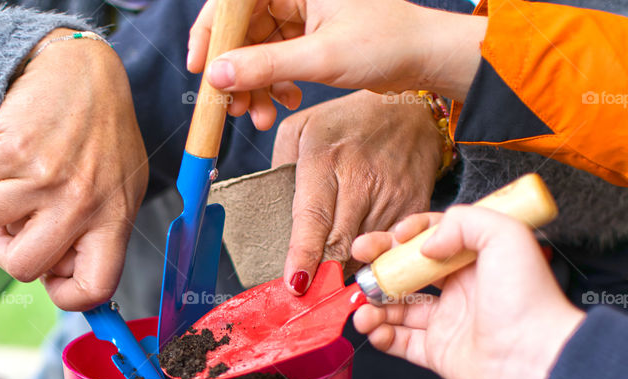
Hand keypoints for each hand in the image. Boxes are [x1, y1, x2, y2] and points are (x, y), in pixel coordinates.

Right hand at [0, 29, 148, 310]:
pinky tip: (11, 149)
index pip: (96, 288)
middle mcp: (83, 204)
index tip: (52, 279)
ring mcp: (47, 179)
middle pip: (25, 268)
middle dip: (10, 253)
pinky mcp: (14, 152)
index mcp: (114, 218)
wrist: (82, 71)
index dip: (66, 296)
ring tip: (22, 174)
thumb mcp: (120, 187)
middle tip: (19, 227)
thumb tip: (58, 279)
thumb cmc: (101, 136)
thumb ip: (97, 234)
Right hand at [187, 0, 484, 128]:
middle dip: (235, 72)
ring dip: (254, 86)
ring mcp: (301, 12)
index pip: (233, 1)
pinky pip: (275, 59)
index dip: (211, 33)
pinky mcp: (308, 34)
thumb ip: (264, 65)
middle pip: (241, 29)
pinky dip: (273, 84)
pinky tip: (285, 102)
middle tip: (232, 108)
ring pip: (256, 49)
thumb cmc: (386, 43)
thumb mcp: (320, 57)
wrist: (427, 58)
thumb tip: (216, 75)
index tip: (201, 68)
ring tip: (260, 117)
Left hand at [272, 90, 440, 294]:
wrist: (414, 111)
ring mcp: (392, 197)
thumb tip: (272, 209)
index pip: (313, 217)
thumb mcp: (302, 128)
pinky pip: (390, 248)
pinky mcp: (414, 209)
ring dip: (345, 272)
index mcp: (325, 159)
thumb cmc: (349, 122)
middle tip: (306, 296)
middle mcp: (361, 180)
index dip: (305, 254)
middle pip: (340, 244)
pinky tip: (358, 264)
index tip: (295, 283)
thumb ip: (280, 166)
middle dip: (322, 274)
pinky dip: (372, 261)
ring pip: (365, 253)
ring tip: (328, 284)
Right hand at [351, 207, 584, 378]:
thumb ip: (463, 222)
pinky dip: (382, 336)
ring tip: (362, 308)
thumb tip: (426, 244)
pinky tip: (373, 328)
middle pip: (408, 272)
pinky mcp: (439, 353)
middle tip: (360, 261)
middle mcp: (460, 289)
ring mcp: (448, 322)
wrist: (533, 354)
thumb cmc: (527, 297)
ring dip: (374, 306)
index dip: (408, 235)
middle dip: (380, 266)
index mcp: (474, 261)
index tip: (393, 236)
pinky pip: (402, 343)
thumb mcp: (505, 235)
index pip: (432, 239)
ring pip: (399, 309)